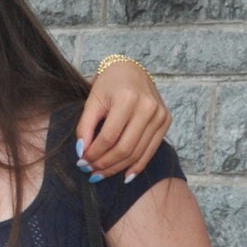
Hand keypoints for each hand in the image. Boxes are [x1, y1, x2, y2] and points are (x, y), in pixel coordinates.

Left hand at [78, 60, 171, 180]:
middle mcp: (148, 107)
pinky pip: (151, 150)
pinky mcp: (165, 121)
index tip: (82, 162)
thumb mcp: (92, 101)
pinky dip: (137, 166)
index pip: (109, 137)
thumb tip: (81, 154)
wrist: (131, 71)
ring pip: (138, 152)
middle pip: (125, 147)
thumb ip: (84, 127)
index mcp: (127, 99)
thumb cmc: (108, 85)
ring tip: (101, 174)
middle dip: (105, 164)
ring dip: (118, 168)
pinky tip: (125, 176)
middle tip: (90, 171)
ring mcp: (160, 115)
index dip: (94, 153)